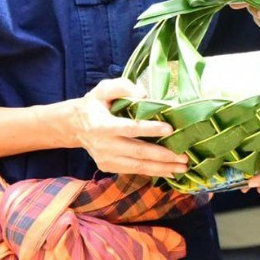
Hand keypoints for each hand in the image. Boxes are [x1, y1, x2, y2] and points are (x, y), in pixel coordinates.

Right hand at [69, 77, 188, 177]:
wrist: (75, 126)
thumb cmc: (94, 104)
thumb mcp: (103, 89)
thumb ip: (122, 87)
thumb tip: (144, 94)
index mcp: (103, 126)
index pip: (130, 128)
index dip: (150, 129)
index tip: (170, 128)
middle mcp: (104, 146)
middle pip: (138, 152)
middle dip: (163, 155)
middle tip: (184, 156)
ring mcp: (106, 159)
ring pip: (137, 167)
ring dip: (161, 168)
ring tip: (182, 167)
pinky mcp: (109, 167)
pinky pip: (133, 171)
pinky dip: (152, 172)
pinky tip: (169, 171)